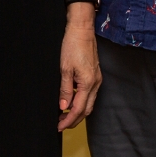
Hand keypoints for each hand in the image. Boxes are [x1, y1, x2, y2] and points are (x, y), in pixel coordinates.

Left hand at [58, 4, 100, 129]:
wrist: (82, 30)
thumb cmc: (72, 46)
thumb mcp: (65, 69)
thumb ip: (65, 89)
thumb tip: (63, 107)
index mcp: (88, 83)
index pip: (79, 109)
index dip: (69, 120)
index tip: (59, 126)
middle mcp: (95, 83)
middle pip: (87, 110)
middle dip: (74, 119)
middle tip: (60, 124)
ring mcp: (97, 80)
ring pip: (89, 102)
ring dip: (78, 111)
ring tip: (63, 115)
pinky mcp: (95, 75)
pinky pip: (89, 94)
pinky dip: (80, 101)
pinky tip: (71, 100)